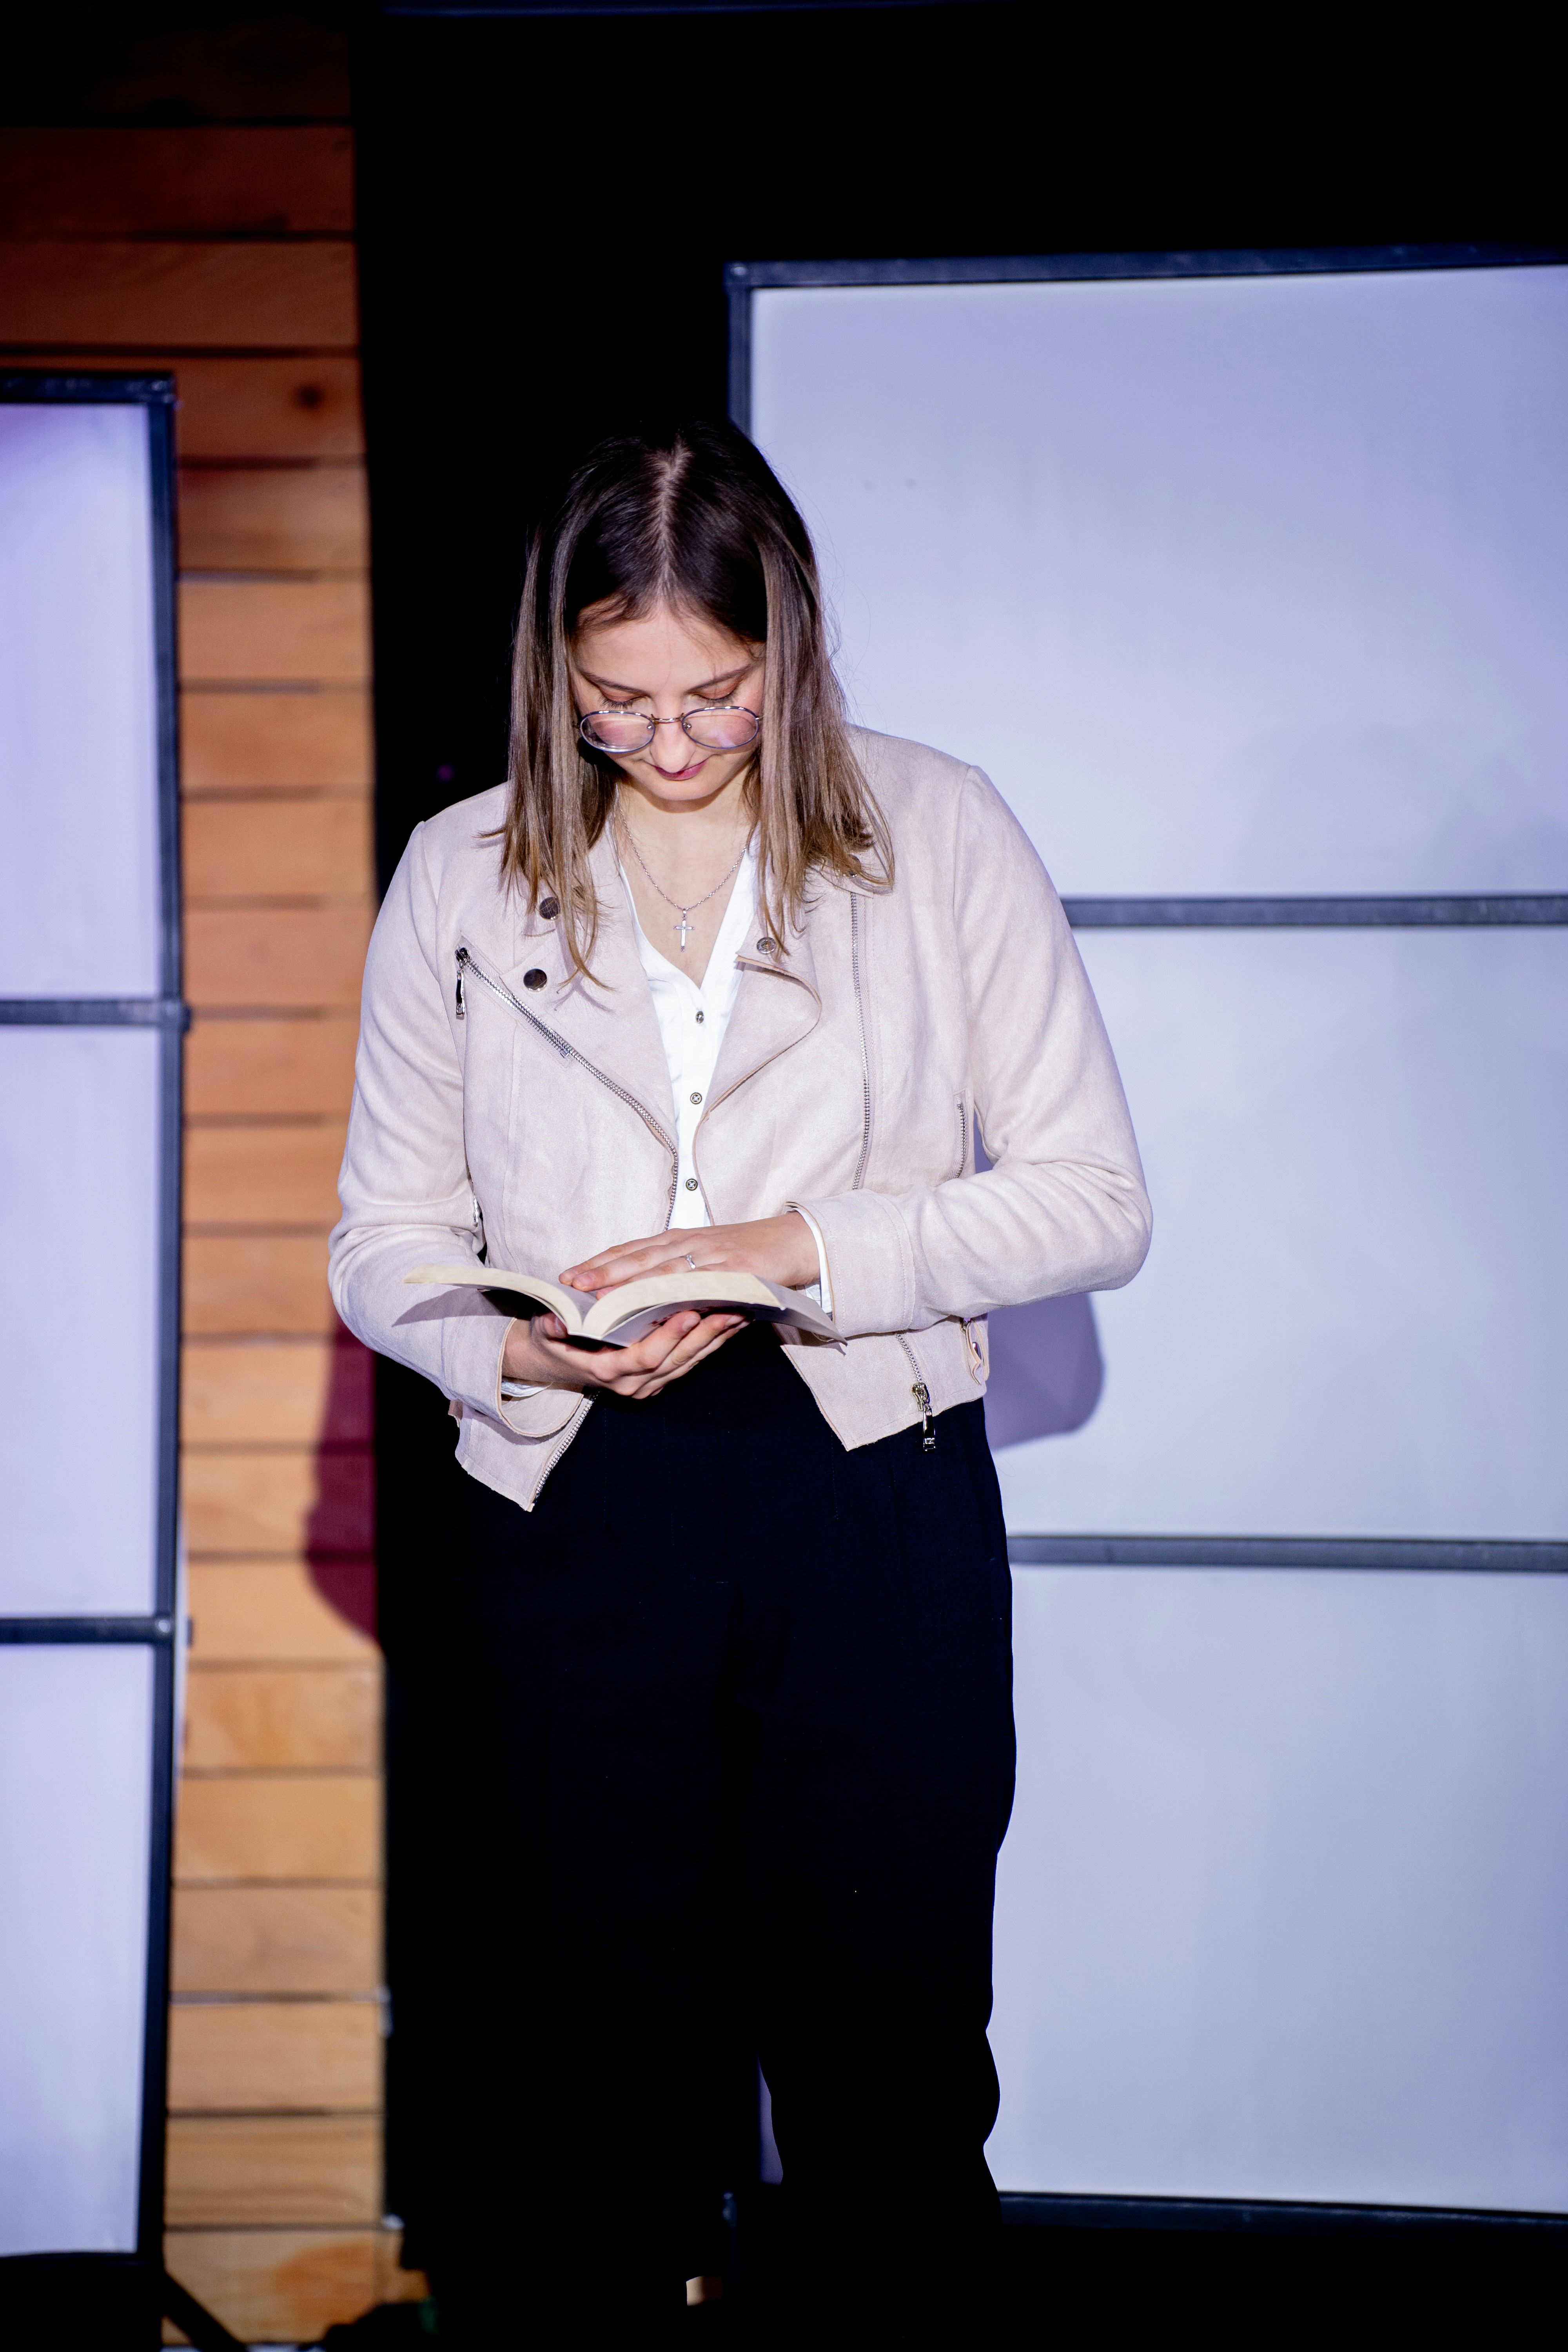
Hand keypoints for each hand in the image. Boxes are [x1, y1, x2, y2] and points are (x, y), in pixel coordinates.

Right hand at [502, 1306, 747, 1400]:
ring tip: (741, 1312)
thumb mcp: (546, 1332)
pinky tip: (731, 1324)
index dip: (669, 1336)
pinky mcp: (660, 1379)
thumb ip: (552, 1327)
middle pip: (677, 1360)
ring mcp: (649, 1385)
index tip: (689, 1313)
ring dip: (717, 1339)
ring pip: (690, 1362)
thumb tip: (555, 1322)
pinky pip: (692, 1362)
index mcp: (608, 1371)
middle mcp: (633, 1384)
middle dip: (706, 1335)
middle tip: (731, 1309)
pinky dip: (712, 1343)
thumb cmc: (553, 1341)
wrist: (555, 1363)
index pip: (646, 1356)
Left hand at [559, 1211, 819, 1298]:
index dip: (600, 1262)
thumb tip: (642, 1294)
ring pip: (660, 1269)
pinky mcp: (730, 1271)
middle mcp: (689, 1243)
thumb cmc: (749, 1253)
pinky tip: (650, 1302)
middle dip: (602, 1271)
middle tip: (572, 1285)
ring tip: (599, 1295)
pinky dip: (672, 1292)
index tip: (571, 1275)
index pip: (632, 1250)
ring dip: (626, 1283)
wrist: (793, 1242)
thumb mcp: (708, 1256)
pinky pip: (697, 1282)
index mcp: (680, 1239)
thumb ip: (679, 1272)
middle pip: (637, 1257)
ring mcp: (709, 1256)